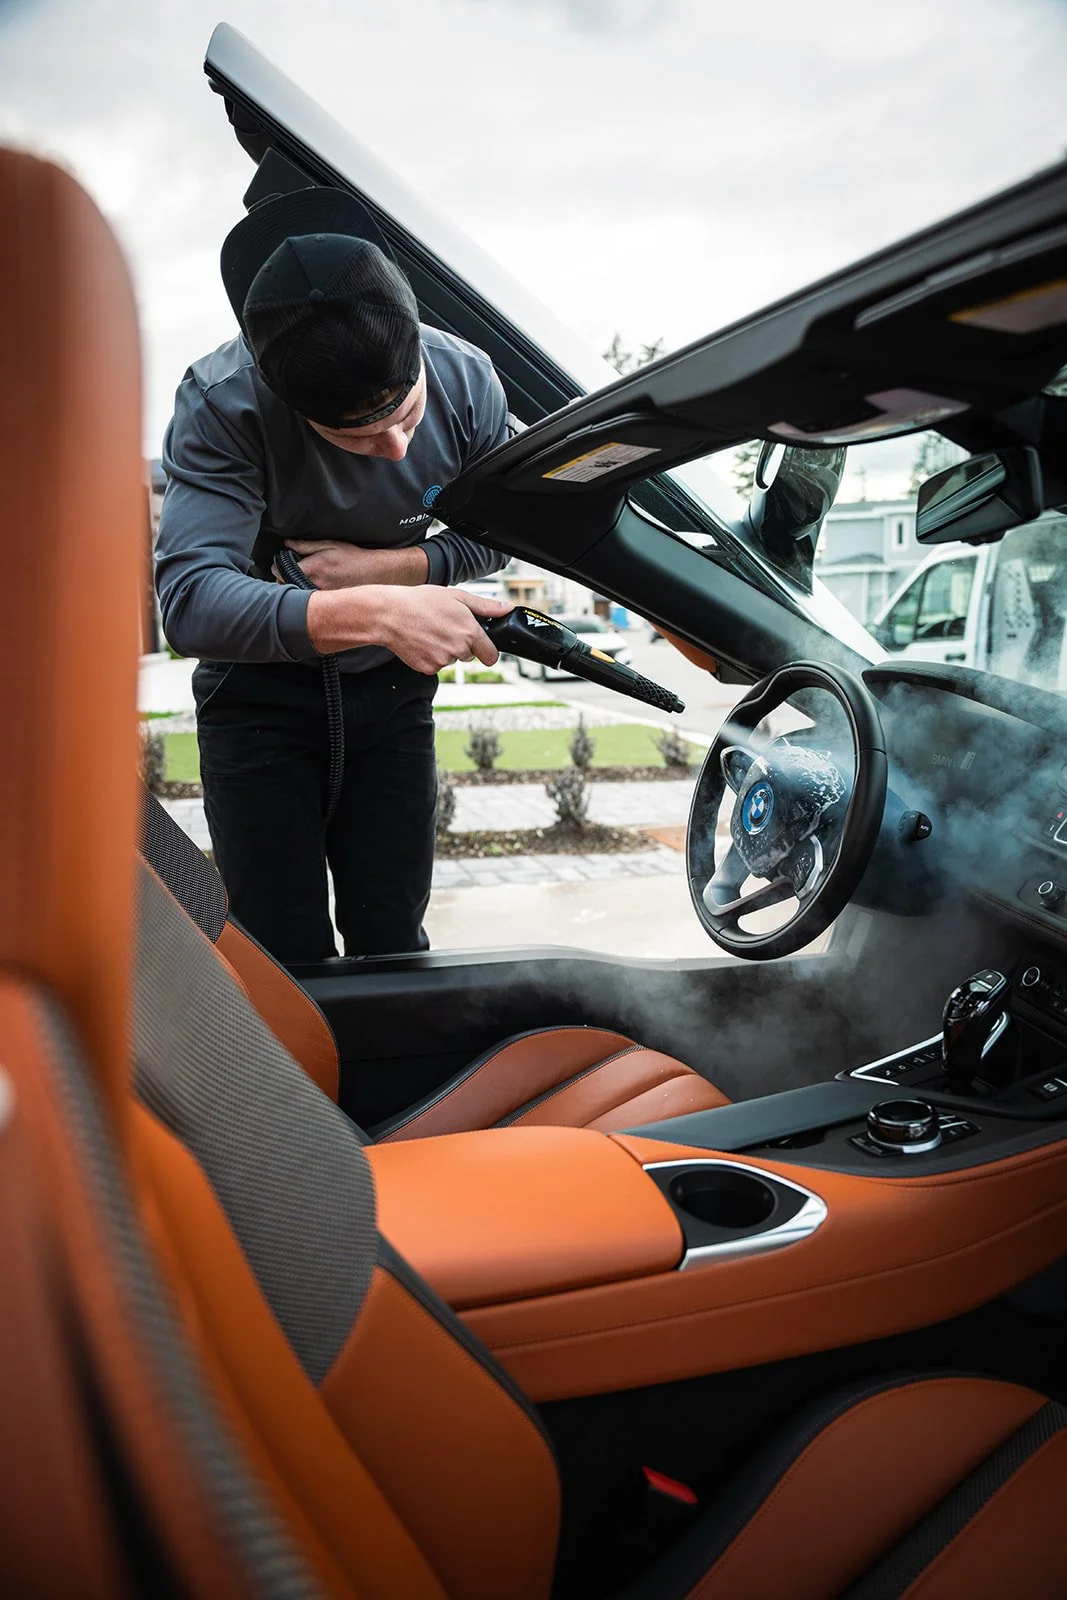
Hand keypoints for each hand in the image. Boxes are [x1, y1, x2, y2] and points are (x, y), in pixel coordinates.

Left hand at [275, 539, 428, 588]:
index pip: (281, 573)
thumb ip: (305, 545)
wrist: (374, 573)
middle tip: (288, 572)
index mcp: (312, 568)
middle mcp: (315, 584)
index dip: (276, 568)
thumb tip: (287, 544)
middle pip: (285, 587)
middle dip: (282, 579)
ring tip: (299, 580)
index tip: (279, 564)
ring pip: (296, 595)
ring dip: (293, 588)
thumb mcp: (329, 545)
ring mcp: (321, 596)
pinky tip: (311, 589)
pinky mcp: (327, 603)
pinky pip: (309, 602)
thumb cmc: (353, 557)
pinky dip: (306, 596)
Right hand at [306, 584, 511, 673]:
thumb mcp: (457, 597)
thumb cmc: (421, 602)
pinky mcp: (427, 669)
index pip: (491, 655)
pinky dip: (431, 656)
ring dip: (446, 649)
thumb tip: (507, 608)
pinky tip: (422, 640)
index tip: (482, 646)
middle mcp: (458, 650)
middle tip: (445, 626)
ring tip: (431, 630)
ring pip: (451, 660)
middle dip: (462, 644)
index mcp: (470, 632)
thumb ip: (486, 606)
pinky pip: (436, 666)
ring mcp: (442, 662)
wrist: (389, 615)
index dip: (487, 650)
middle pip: (470, 655)